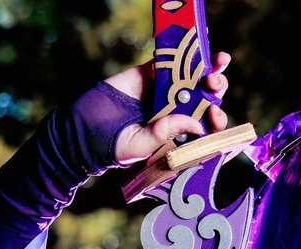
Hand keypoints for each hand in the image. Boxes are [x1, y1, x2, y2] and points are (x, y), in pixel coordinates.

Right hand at [106, 51, 232, 163]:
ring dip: (208, 69)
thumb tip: (196, 124)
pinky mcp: (150, 73)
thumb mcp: (142, 145)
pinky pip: (170, 61)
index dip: (216, 118)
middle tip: (213, 83)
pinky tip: (193, 50)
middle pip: (206, 97)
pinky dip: (182, 54)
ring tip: (214, 66)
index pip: (207, 125)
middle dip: (216, 88)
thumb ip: (166, 134)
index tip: (213, 113)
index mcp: (181, 133)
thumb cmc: (114, 146)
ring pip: (194, 77)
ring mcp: (166, 90)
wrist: (85, 127)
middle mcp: (178, 111)